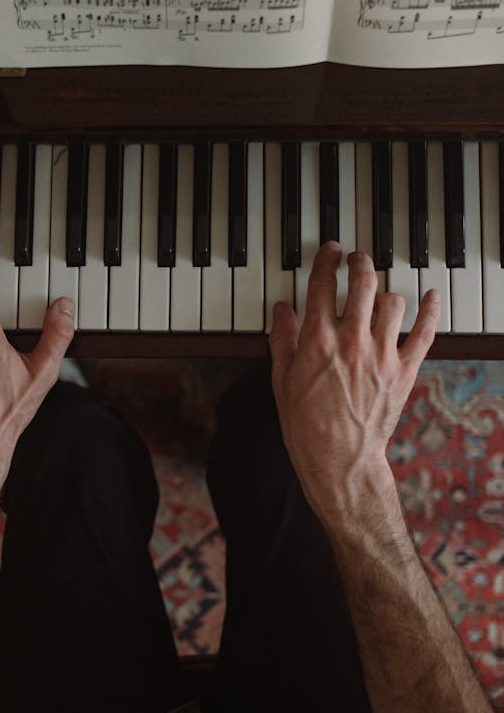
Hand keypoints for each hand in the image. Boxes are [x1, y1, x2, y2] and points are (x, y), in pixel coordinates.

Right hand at [268, 241, 440, 512]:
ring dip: (385, 291)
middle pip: (363, 283)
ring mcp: (381, 354)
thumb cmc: (306, 427)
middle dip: (360, 263)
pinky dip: (430, 311)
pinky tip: (430, 296)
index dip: (326, 261)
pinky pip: (424, 333)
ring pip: (392, 302)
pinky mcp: (403, 371)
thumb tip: (282, 310)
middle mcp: (351, 341)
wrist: (339, 460)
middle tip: (357, 259)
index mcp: (317, 340)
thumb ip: (282, 340)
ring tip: (379, 292)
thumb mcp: (281, 381)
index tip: (329, 252)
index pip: (323, 285)